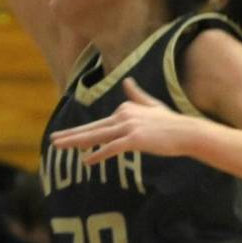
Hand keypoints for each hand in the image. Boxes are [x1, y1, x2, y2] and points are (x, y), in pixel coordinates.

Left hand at [50, 77, 197, 162]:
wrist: (188, 132)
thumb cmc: (171, 122)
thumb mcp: (152, 105)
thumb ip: (137, 95)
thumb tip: (127, 81)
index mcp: (124, 109)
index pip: (98, 124)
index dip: (80, 132)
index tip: (65, 137)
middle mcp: (123, 116)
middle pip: (91, 128)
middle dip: (70, 135)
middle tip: (52, 140)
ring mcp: (128, 127)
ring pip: (96, 136)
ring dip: (75, 142)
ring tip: (59, 146)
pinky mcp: (135, 139)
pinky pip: (112, 148)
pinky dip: (98, 155)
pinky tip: (86, 161)